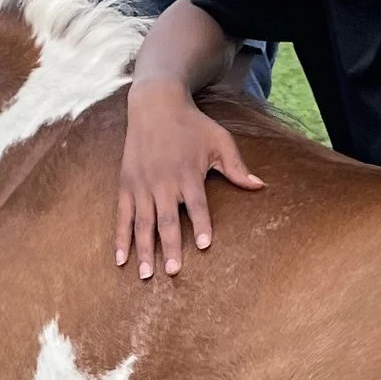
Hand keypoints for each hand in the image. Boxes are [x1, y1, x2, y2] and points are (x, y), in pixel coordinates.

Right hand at [114, 83, 264, 279]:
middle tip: (174, 271)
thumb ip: (237, 166)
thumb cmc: (193, 125)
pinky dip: (120, 238)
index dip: (200, 224)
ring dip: (144, 250)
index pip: (196, 204)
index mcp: (187, 173)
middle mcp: (163, 181)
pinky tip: (121, 259)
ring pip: (142, 223)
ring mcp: (142, 185)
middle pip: (166, 219)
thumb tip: (260, 186)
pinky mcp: (126, 186)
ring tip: (147, 275)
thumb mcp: (219, 140)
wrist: (155, 104)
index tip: (203, 245)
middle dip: (170, 246)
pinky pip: (122, 216)